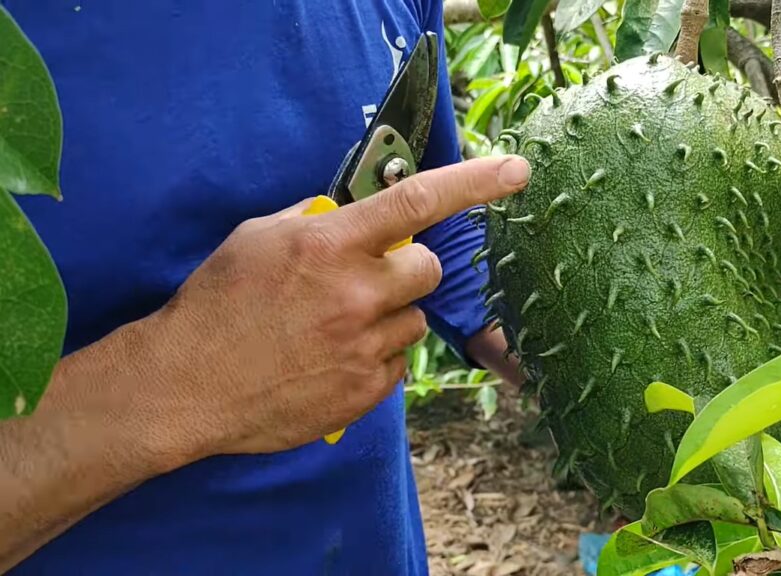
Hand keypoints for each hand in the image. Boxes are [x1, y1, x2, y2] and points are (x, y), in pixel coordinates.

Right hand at [134, 155, 529, 461]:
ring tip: (335, 328)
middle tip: (365, 280)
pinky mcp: (365, 391)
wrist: (185, 385)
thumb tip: (357, 209)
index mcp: (329, 245)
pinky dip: (373, 358)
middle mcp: (356, 293)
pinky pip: (397, 363)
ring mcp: (363, 346)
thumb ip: (318, 219)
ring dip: (388, 317)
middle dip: (407, 269)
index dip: (474, 182)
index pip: (415, 201)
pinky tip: (330, 359)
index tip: (515, 171)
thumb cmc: (217, 305)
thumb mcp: (258, 237)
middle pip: (429, 267)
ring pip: (415, 319)